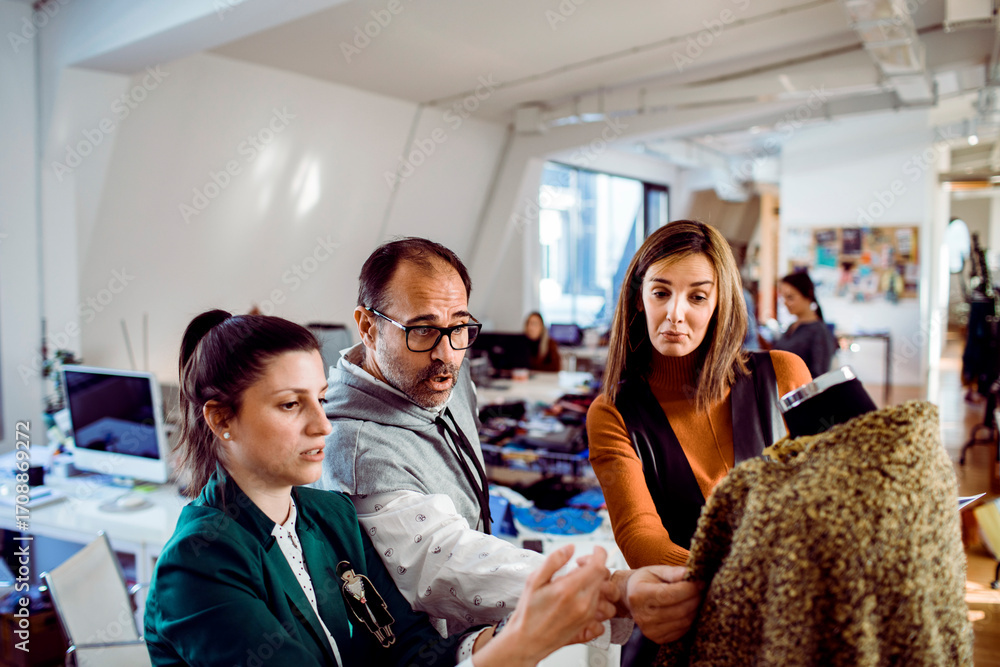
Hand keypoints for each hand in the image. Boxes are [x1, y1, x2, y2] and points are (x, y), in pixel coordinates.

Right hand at [475, 545, 611, 665]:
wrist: (526, 641)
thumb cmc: (528, 612)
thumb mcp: (534, 580)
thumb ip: (554, 561)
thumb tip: (570, 547)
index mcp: (569, 589)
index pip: (598, 566)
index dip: (599, 553)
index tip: (594, 550)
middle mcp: (582, 603)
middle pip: (604, 578)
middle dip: (596, 566)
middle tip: (580, 567)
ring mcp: (587, 616)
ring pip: (607, 594)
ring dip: (599, 586)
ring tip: (583, 585)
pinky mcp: (588, 627)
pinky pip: (605, 612)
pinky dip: (600, 605)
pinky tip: (586, 602)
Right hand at [623, 565, 702, 643]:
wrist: (630, 598)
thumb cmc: (645, 581)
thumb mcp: (655, 571)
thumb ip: (673, 572)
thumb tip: (690, 573)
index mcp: (639, 595)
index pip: (670, 594)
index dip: (689, 589)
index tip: (700, 582)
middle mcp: (642, 615)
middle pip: (679, 610)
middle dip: (695, 599)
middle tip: (702, 590)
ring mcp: (649, 630)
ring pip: (683, 622)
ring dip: (695, 609)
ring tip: (697, 598)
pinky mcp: (657, 638)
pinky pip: (682, 631)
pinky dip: (690, 620)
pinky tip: (689, 609)